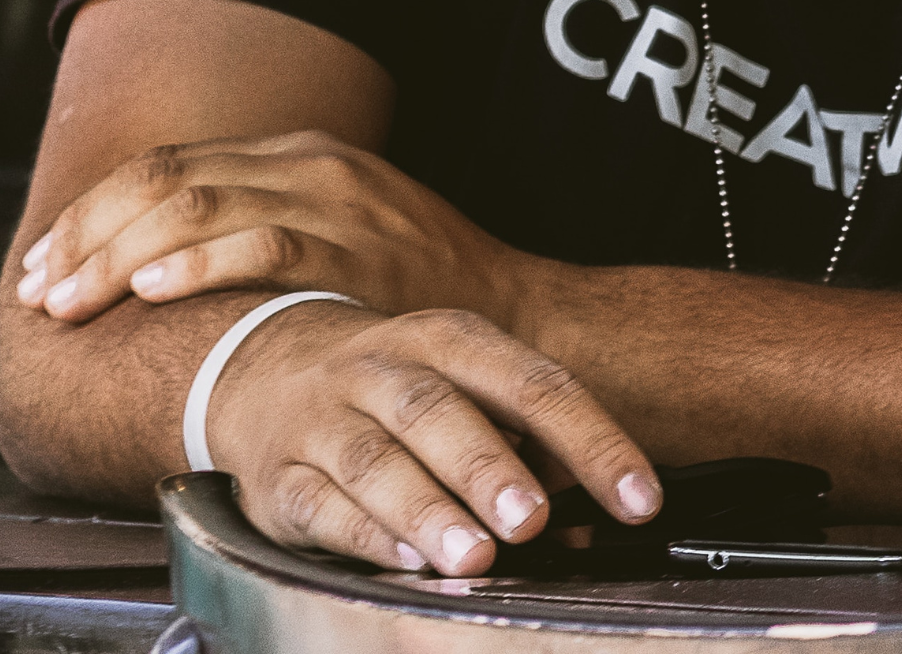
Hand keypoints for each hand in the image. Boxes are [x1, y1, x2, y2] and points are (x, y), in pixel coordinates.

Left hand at [13, 133, 548, 332]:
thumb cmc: (410, 285)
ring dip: (116, 257)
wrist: (510, 314)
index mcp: (298, 152)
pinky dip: (197, 265)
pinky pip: (260, 246)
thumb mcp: (336, 227)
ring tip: (70, 302)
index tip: (45, 265)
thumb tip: (148, 257)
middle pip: (164, 179)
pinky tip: (152, 292)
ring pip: (195, 207)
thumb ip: (258, 223)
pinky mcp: (357, 250)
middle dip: (86, 237)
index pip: (166, 164)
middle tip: (40, 293)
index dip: (91, 213)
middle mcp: (311, 165)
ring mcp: (336, 203)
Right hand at [193, 299, 659, 576]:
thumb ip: (529, 447)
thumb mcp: (467, 387)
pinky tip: (406, 561)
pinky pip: (320, 507)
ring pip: (373, 462)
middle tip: (532, 518)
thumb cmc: (398, 390)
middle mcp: (383, 370)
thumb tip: (586, 520)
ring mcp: (323, 421)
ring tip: (475, 556)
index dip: (593, 441)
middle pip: (438, 412)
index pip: (535, 384)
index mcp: (451, 340)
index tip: (638, 497)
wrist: (263, 368)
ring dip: (428, 511)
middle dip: (489, 468)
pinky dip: (366, 536)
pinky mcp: (278, 478)